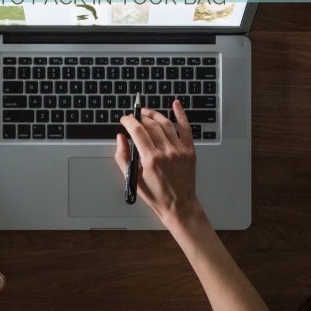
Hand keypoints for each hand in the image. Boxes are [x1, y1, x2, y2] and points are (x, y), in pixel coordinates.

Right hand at [115, 99, 201, 224]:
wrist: (179, 205)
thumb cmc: (156, 195)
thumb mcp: (133, 179)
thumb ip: (123, 157)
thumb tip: (120, 138)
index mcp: (151, 159)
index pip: (137, 131)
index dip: (129, 121)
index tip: (124, 119)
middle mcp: (167, 152)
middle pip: (151, 125)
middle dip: (140, 117)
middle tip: (134, 117)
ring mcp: (180, 150)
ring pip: (166, 124)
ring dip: (154, 115)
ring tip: (146, 112)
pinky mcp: (190, 151)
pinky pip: (186, 128)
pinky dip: (181, 114)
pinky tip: (176, 104)